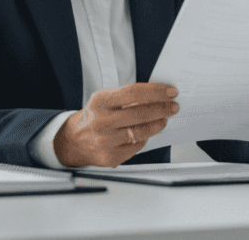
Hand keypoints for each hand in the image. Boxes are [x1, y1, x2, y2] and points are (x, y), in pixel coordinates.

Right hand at [53, 82, 178, 167]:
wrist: (74, 140)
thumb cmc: (94, 116)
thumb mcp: (105, 100)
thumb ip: (128, 97)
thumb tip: (158, 95)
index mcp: (100, 102)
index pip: (134, 93)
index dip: (156, 91)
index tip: (170, 91)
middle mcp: (101, 122)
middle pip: (140, 113)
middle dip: (162, 108)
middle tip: (173, 106)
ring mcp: (106, 141)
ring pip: (141, 132)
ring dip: (157, 124)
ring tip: (164, 119)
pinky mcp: (110, 157)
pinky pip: (136, 146)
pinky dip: (144, 138)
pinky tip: (147, 133)